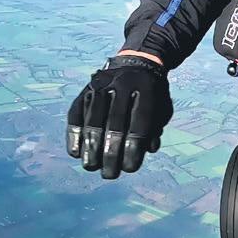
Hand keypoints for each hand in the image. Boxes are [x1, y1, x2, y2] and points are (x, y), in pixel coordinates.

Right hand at [65, 54, 172, 179]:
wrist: (137, 63)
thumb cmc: (152, 95)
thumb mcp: (162, 107)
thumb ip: (156, 128)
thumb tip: (147, 149)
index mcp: (147, 90)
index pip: (139, 123)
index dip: (133, 148)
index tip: (129, 169)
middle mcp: (123, 85)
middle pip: (114, 123)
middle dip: (111, 153)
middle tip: (109, 174)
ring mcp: (101, 86)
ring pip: (94, 119)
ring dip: (91, 147)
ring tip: (91, 166)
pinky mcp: (85, 90)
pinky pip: (77, 113)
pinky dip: (75, 134)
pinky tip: (76, 152)